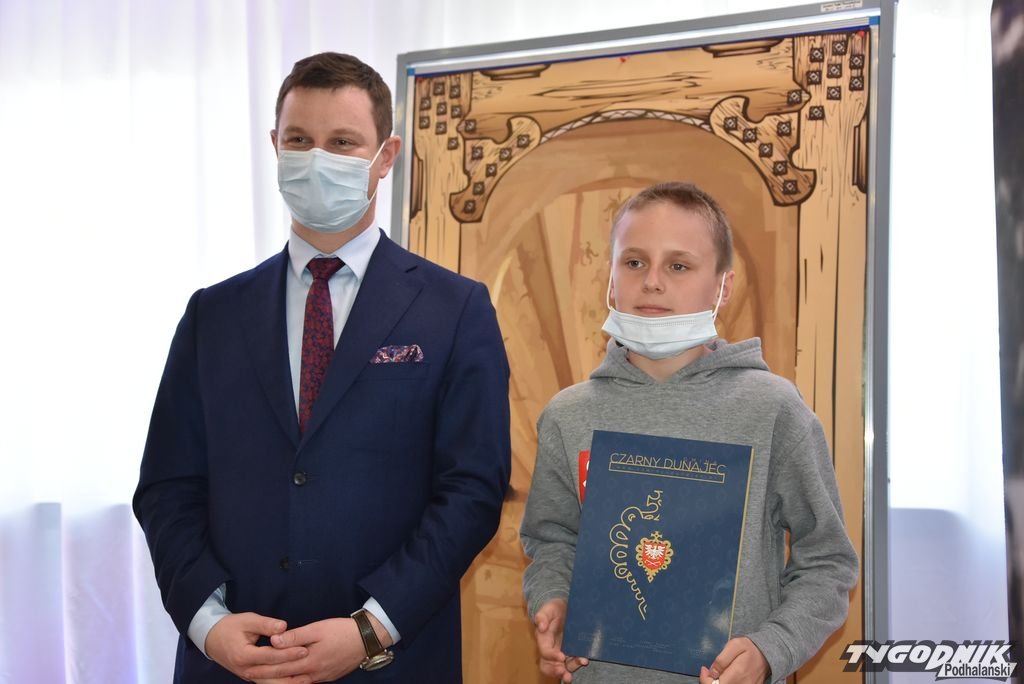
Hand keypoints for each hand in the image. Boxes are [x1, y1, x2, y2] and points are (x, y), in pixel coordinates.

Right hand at [204, 612, 307, 681]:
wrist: (212, 638)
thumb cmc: (231, 627)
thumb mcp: (247, 620)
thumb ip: (266, 624)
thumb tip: (284, 627)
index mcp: (244, 655)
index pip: (270, 656)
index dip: (288, 653)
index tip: (304, 649)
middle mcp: (246, 670)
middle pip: (272, 674)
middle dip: (293, 669)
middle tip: (310, 662)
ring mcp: (248, 676)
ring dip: (289, 682)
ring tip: (308, 678)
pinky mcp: (252, 678)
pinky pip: (268, 683)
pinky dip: (282, 682)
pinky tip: (296, 680)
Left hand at [244, 618, 365, 681]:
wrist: (366, 639)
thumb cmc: (342, 631)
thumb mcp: (318, 629)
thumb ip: (295, 636)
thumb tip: (274, 641)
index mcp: (309, 660)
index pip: (280, 666)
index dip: (262, 668)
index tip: (247, 668)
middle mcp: (313, 673)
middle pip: (285, 678)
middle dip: (266, 678)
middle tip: (250, 676)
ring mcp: (321, 677)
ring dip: (279, 682)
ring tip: (265, 680)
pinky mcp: (327, 677)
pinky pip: (306, 683)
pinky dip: (293, 682)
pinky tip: (288, 679)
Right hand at [533, 598, 588, 682]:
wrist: (565, 607)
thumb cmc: (554, 608)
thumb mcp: (548, 608)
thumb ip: (542, 616)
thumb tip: (541, 627)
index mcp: (543, 639)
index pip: (545, 651)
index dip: (551, 656)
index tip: (561, 656)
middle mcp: (551, 648)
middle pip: (549, 666)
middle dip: (557, 672)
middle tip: (566, 676)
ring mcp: (561, 651)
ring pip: (562, 666)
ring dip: (569, 670)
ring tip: (581, 664)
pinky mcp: (571, 651)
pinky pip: (572, 661)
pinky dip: (577, 663)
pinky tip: (584, 660)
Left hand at [699, 636, 769, 683]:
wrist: (766, 655)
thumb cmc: (749, 648)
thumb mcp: (734, 645)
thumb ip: (722, 659)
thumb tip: (712, 673)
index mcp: (737, 672)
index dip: (705, 680)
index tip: (704, 670)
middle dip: (711, 681)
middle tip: (711, 671)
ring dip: (718, 682)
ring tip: (719, 674)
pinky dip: (727, 683)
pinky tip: (726, 677)